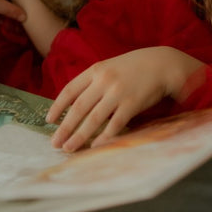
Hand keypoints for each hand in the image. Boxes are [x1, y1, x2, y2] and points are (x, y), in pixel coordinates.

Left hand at [47, 47, 202, 151]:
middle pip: (78, 107)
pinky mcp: (132, 104)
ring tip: (69, 148)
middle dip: (64, 127)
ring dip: (79, 136)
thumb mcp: (110, 67)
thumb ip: (93, 82)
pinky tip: (95, 146)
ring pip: (93, 119)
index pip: (70, 89)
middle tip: (55, 143)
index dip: (58, 106)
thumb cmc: (134, 67)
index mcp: (96, 70)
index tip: (49, 120)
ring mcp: (117, 92)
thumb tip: (75, 104)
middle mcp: (104, 80)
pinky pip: (114, 124)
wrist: (162, 63)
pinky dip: (103, 137)